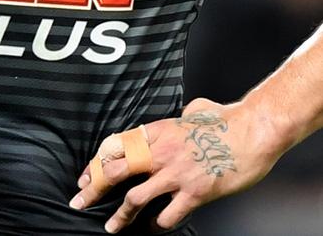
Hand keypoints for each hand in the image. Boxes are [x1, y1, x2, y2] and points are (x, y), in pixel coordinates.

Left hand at [70, 97, 280, 231]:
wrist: (253, 131)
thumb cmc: (227, 119)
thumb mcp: (195, 110)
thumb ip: (182, 117)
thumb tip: (184, 115)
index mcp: (158, 131)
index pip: (115, 147)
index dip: (95, 164)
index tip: (83, 179)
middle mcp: (161, 151)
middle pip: (115, 171)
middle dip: (94, 189)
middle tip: (80, 201)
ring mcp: (177, 173)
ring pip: (136, 197)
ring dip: (120, 216)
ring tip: (111, 228)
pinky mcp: (195, 192)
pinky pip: (167, 215)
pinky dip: (157, 225)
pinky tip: (154, 228)